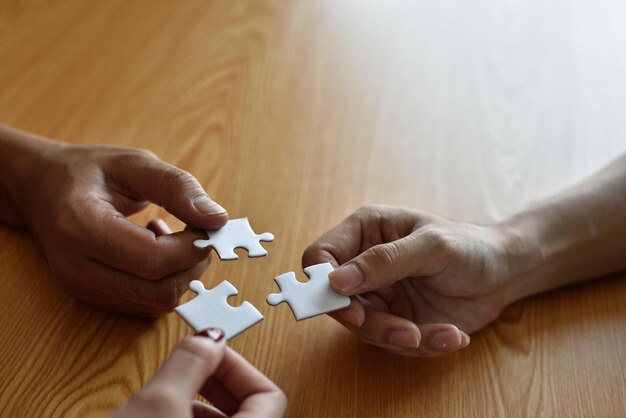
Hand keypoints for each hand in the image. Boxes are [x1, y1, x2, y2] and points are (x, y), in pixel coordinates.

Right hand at [2, 127, 226, 315]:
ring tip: (171, 236)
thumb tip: (218, 219)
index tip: (208, 224)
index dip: (193, 247)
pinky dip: (166, 282)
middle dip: (193, 265)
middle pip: (159, 291)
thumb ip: (177, 187)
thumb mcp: (134, 163)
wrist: (40, 188)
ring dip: (182, 275)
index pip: (154, 260)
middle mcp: (76, 266)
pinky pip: (146, 305)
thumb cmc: (88, 170)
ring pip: (156, 304)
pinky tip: (157, 250)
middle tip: (197, 232)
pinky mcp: (92, 297)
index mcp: (79, 225)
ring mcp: (81, 287)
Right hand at [109, 328, 286, 417]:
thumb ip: (190, 362)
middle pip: (247, 409)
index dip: (239, 367)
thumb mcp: (158, 403)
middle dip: (215, 384)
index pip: (270, 395)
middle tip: (187, 367)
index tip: (208, 353)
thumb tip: (209, 336)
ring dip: (197, 404)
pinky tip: (155, 416)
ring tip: (164, 394)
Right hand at [303, 205, 515, 356]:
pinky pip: (393, 342)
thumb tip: (336, 280)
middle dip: (372, 323)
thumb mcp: (431, 247)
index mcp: (365, 232)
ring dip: (402, 338)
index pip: (320, 255)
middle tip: (407, 333)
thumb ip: (384, 261)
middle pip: (339, 301)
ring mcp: (379, 295)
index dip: (323, 283)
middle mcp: (364, 264)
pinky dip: (424, 346)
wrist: (505, 273)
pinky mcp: (396, 320)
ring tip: (445, 334)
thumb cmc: (469, 246)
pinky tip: (453, 335)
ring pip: (365, 328)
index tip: (351, 307)